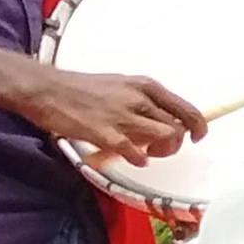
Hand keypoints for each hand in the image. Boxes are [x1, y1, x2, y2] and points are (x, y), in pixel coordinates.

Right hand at [14, 59, 204, 166]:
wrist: (45, 89)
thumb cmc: (79, 88)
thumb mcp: (119, 85)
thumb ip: (142, 100)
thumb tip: (160, 118)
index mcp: (145, 86)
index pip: (187, 108)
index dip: (198, 126)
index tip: (197, 136)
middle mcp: (139, 99)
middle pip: (180, 127)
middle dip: (175, 143)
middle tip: (160, 148)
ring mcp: (124, 116)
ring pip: (167, 138)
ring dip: (162, 150)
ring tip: (146, 152)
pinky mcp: (107, 133)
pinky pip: (137, 153)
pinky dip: (139, 158)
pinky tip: (131, 156)